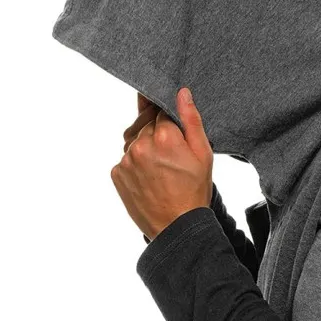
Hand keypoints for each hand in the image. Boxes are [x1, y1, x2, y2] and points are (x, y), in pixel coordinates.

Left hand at [112, 87, 212, 239]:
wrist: (177, 227)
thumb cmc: (194, 192)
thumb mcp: (203, 154)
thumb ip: (192, 120)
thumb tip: (181, 93)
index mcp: (164, 136)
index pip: (161, 111)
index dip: (170, 121)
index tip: (176, 134)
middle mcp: (140, 144)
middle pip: (145, 124)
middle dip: (156, 132)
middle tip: (170, 155)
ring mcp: (126, 160)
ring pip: (134, 140)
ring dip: (144, 147)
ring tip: (160, 168)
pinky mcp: (117, 173)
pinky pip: (125, 159)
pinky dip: (135, 163)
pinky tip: (150, 177)